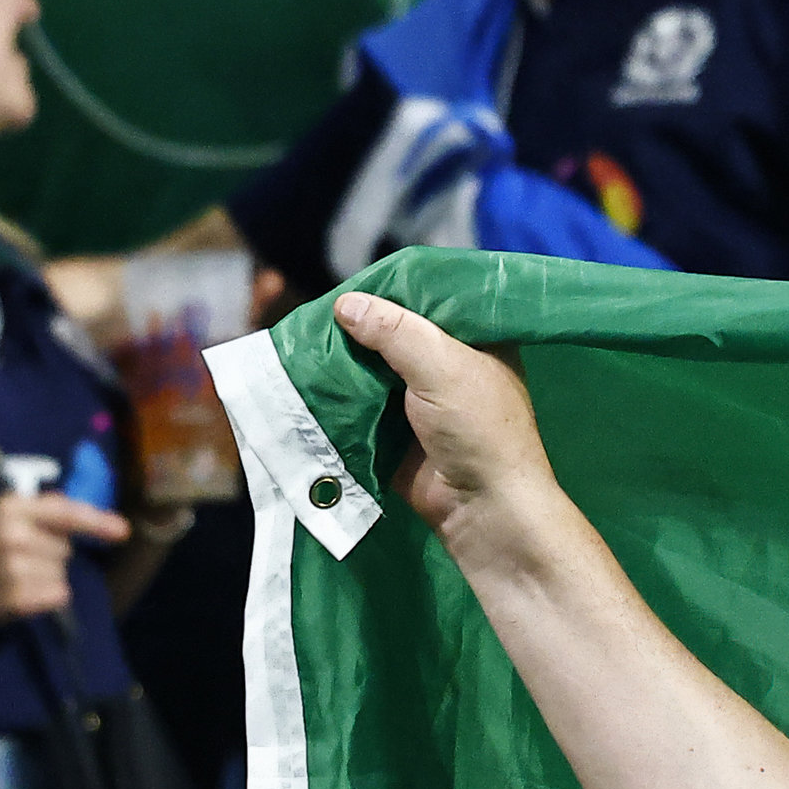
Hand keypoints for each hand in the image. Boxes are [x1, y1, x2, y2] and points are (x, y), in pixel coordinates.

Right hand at [0, 486, 130, 626]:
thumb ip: (36, 508)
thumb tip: (75, 505)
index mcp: (11, 508)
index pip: (65, 513)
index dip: (96, 522)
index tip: (122, 531)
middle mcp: (14, 535)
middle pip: (67, 549)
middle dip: (51, 554)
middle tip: (18, 557)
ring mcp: (16, 568)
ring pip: (63, 574)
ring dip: (48, 578)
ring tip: (15, 575)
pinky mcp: (18, 598)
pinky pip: (58, 595)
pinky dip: (47, 597)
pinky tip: (21, 592)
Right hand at [331, 289, 558, 560]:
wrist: (481, 509)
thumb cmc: (478, 431)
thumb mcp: (441, 365)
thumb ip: (394, 330)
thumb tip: (345, 304)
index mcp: (477, 340)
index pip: (432, 298)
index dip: (396, 288)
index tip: (356, 278)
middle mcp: (450, 365)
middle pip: (396, 332)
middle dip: (361, 325)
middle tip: (319, 308)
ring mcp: (422, 399)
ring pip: (375, 367)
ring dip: (346, 359)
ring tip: (306, 336)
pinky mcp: (397, 430)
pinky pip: (362, 402)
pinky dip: (341, 392)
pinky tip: (310, 373)